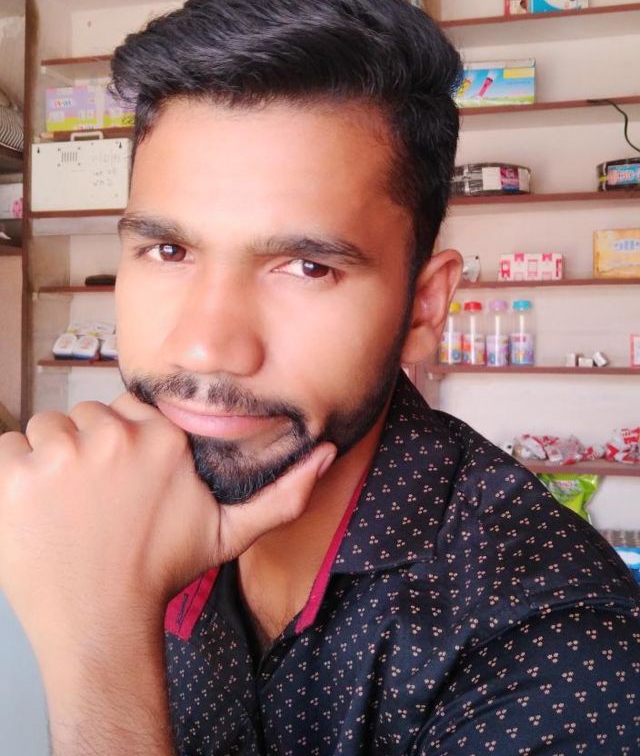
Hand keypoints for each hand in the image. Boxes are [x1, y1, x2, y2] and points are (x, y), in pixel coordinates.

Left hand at [0, 394, 335, 665]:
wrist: (102, 622)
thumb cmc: (160, 573)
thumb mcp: (229, 534)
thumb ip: (282, 494)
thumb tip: (327, 455)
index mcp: (159, 438)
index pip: (126, 409)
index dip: (121, 441)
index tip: (120, 476)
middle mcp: (112, 437)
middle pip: (84, 417)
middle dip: (85, 450)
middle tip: (93, 498)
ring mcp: (61, 456)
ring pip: (45, 430)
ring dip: (49, 461)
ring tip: (65, 505)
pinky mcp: (16, 478)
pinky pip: (6, 448)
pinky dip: (13, 474)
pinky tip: (34, 508)